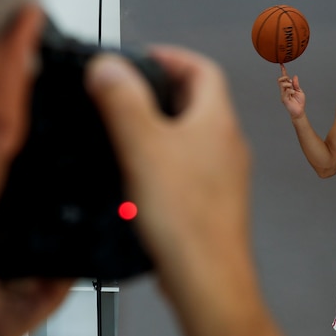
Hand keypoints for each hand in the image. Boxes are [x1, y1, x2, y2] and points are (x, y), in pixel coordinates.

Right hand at [84, 46, 250, 299]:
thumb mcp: (142, 147)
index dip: (171, 57)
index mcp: (217, 122)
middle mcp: (227, 146)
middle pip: (197, 102)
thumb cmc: (186, 220)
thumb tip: (108, 67)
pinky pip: (188, 171)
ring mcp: (223, 177)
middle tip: (128, 95)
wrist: (206, 278)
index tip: (142, 59)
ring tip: (128, 135)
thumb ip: (122, 101)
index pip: (202, 69)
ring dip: (162, 130)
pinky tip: (141, 180)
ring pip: (192, 138)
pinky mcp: (212, 204)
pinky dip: (164, 164)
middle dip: (160, 93)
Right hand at [278, 63, 305, 118]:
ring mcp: (283, 94)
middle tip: (290, 82)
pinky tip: (293, 93)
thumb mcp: (299, 91)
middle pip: (280, 80)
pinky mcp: (284, 99)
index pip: (284, 78)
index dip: (283, 71)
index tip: (282, 64)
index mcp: (288, 87)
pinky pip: (286, 91)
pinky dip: (291, 90)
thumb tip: (294, 77)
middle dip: (284, 77)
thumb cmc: (299, 102)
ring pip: (282, 84)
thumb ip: (296, 84)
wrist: (299, 111)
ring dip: (288, 84)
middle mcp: (284, 90)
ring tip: (293, 89)